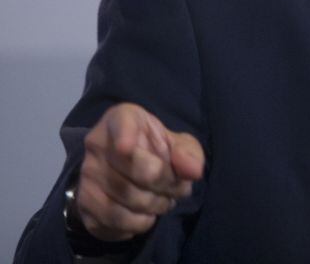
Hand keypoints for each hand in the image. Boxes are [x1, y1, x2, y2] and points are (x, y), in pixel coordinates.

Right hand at [74, 103, 204, 240]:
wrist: (123, 169)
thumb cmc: (154, 149)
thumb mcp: (176, 143)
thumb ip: (188, 153)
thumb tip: (194, 171)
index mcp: (121, 119)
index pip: (121, 125)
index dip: (124, 136)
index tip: (127, 147)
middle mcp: (96, 145)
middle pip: (137, 172)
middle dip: (168, 185)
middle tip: (179, 189)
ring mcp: (86, 176)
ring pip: (126, 201)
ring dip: (155, 207)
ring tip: (165, 202)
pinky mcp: (82, 205)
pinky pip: (112, 222)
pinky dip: (137, 224)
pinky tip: (145, 216)